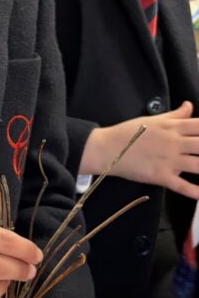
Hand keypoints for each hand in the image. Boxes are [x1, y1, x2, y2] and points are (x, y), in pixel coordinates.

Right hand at [81, 100, 198, 199]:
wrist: (107, 148)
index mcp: (173, 127)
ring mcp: (168, 160)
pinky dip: (196, 192)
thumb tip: (190, 106)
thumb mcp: (153, 120)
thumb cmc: (130, 132)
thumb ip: (176, 115)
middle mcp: (174, 142)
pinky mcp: (160, 176)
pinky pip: (183, 186)